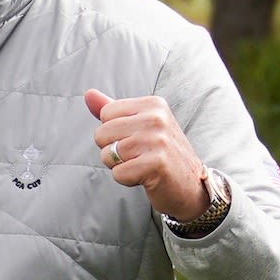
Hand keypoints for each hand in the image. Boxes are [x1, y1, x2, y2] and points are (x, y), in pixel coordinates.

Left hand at [85, 86, 211, 218]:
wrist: (190, 185)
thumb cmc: (161, 154)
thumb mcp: (141, 125)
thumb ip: (114, 110)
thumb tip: (88, 94)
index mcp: (153, 104)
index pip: (106, 114)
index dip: (113, 132)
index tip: (135, 140)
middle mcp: (156, 118)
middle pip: (102, 134)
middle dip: (112, 150)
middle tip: (138, 156)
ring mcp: (158, 141)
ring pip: (108, 154)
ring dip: (120, 166)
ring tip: (141, 165)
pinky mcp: (156, 164)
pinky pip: (118, 174)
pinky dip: (127, 180)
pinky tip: (145, 177)